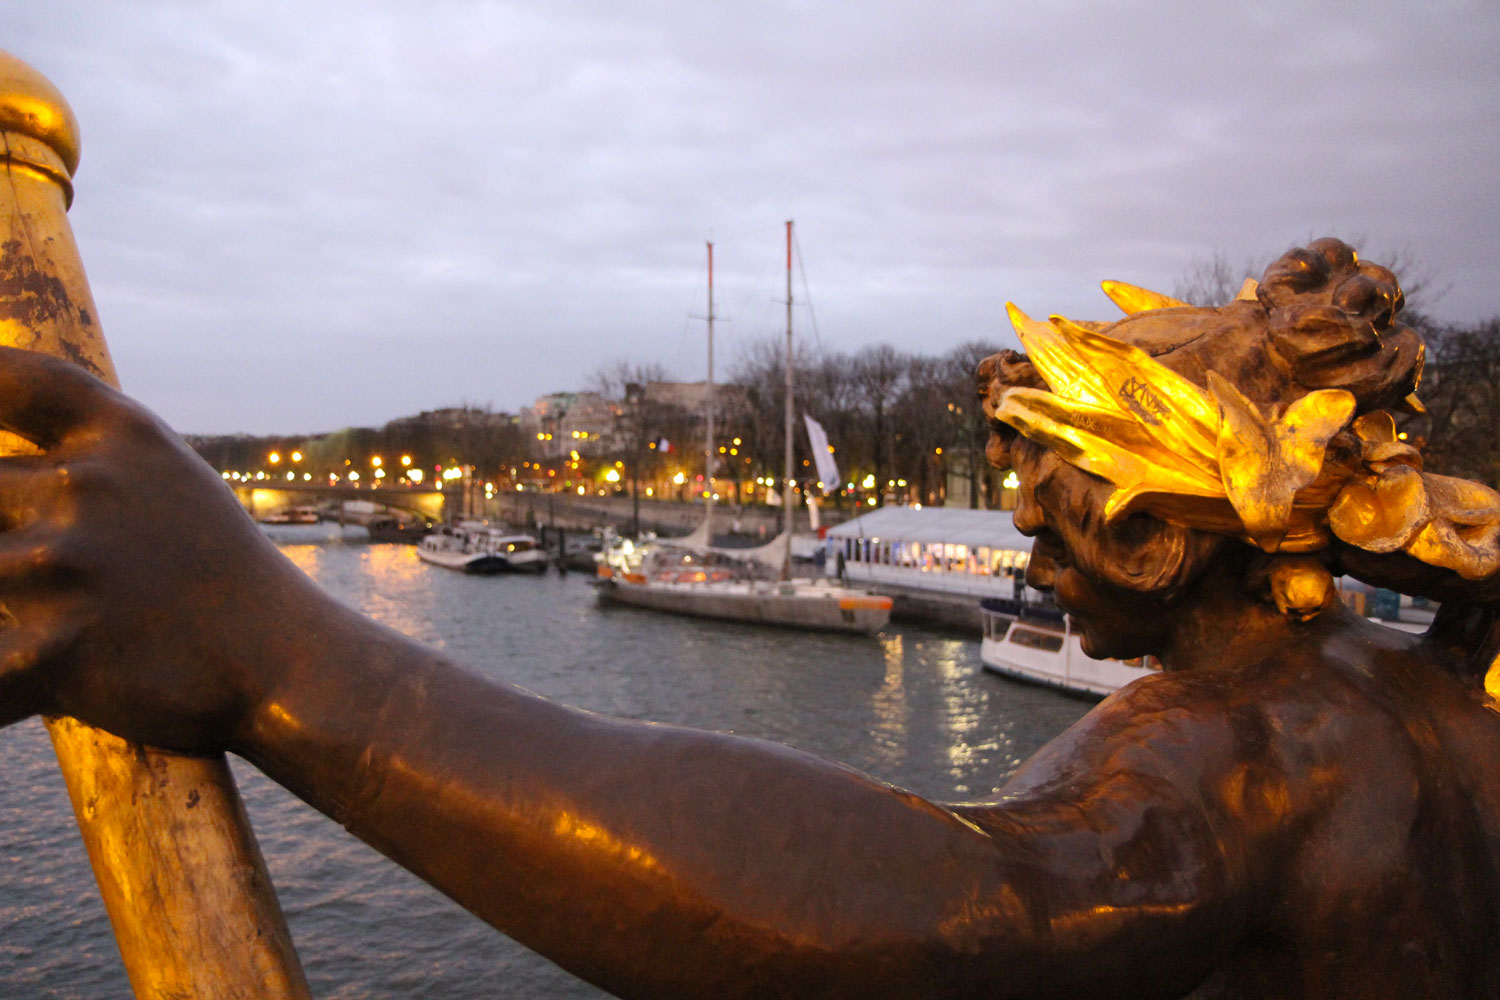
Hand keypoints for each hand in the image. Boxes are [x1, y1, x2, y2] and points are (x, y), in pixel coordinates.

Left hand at [0, 346, 333, 749]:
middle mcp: (84, 488)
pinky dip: (0, 678)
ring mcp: (61, 569)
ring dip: (8, 600)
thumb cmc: (219, 574)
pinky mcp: (48, 654)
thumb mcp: (170, 484)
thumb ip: (89, 458)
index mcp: (121, 437)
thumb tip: (4, 469)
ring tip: (64, 614)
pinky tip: (21, 679)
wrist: (284, 661)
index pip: (11, 381)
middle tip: (56, 562)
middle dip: (7, 532)